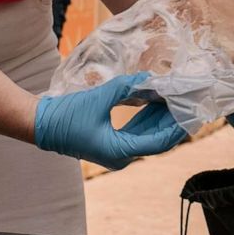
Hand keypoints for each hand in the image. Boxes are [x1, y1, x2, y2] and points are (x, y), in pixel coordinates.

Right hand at [34, 72, 186, 170]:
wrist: (40, 123)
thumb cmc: (67, 115)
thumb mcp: (100, 98)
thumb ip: (127, 87)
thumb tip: (150, 78)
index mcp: (120, 152)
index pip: (159, 142)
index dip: (178, 127)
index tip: (193, 112)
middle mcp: (121, 156)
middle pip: (157, 139)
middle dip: (173, 120)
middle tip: (189, 102)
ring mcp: (116, 150)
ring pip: (147, 135)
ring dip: (161, 118)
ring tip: (177, 99)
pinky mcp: (111, 142)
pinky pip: (136, 131)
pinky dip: (147, 117)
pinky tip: (157, 102)